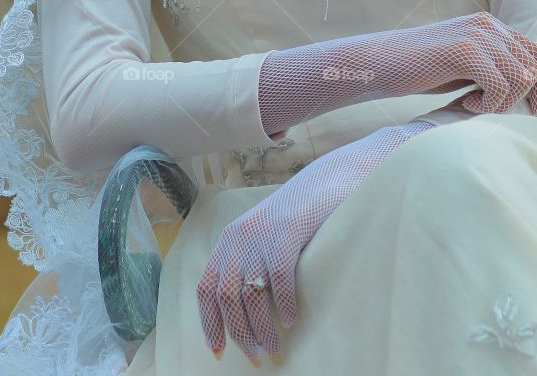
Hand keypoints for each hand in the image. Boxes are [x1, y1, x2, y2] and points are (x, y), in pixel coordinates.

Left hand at [196, 121, 432, 361]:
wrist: (330, 178)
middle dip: (240, 334)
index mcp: (230, 239)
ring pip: (251, 293)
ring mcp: (263, 232)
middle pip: (227, 297)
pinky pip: (279, 276)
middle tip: (257, 358)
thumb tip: (243, 311)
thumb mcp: (265, 235)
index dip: (209, 322)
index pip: (206, 287)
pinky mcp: (288, 229)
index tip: (217, 352)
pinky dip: (283, 303)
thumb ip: (250, 261)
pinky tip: (290, 320)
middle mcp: (240, 236)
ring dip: (261, 328)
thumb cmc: (300, 214)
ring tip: (274, 350)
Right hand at [426, 12, 536, 116]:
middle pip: (535, 66)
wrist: (381, 63)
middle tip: (501, 116)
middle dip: (526, 99)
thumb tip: (527, 90)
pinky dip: (488, 105)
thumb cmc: (421, 69)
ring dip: (504, 103)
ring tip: (475, 107)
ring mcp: (478, 35)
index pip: (536, 54)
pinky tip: (466, 105)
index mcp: (490, 26)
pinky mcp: (465, 50)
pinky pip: (500, 86)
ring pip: (521, 78)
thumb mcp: (464, 65)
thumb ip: (491, 67)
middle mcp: (488, 25)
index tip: (535, 115)